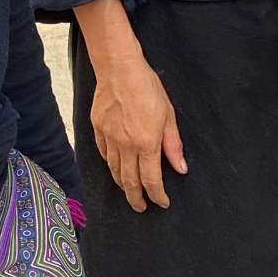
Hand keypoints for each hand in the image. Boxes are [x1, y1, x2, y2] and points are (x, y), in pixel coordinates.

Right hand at [89, 52, 185, 211]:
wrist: (119, 69)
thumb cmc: (146, 87)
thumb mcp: (168, 116)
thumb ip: (173, 145)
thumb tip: (180, 168)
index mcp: (146, 143)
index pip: (151, 180)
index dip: (157, 196)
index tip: (162, 202)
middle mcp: (125, 145)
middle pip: (129, 182)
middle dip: (136, 199)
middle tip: (141, 207)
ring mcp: (109, 138)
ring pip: (114, 171)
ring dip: (123, 184)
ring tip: (129, 191)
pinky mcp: (97, 129)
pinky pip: (103, 154)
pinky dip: (110, 165)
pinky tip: (115, 166)